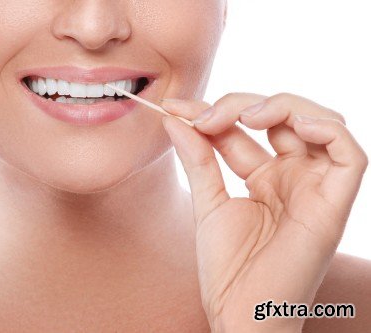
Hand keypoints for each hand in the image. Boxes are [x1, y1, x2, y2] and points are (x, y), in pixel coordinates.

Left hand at [160, 93, 367, 331]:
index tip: (174, 107)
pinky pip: (349, 154)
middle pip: (280, 118)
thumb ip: (197, 159)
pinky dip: (326, 129)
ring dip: (282, 107)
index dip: (211, 112)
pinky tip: (291, 124)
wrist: (242, 314)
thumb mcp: (207, 203)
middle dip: (241, 105)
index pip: (242, 130)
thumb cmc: (228, 268)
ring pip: (319, 124)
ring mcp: (315, 188)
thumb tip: (174, 118)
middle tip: (204, 116)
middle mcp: (294, 178)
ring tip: (246, 116)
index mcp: (266, 178)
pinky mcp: (334, 204)